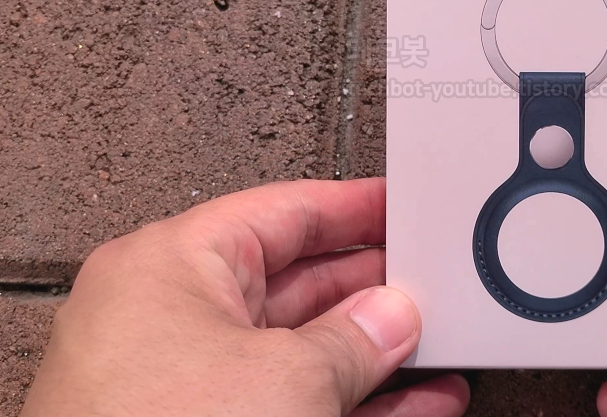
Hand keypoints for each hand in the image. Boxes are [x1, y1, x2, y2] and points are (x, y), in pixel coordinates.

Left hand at [21, 178, 468, 416]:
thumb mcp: (287, 378)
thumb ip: (353, 339)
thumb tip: (391, 315)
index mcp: (169, 265)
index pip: (281, 211)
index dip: (353, 209)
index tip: (404, 209)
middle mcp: (167, 317)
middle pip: (293, 283)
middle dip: (370, 290)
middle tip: (433, 287)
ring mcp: (180, 384)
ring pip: (296, 354)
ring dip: (370, 357)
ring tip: (438, 350)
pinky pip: (285, 403)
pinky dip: (347, 403)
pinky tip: (414, 405)